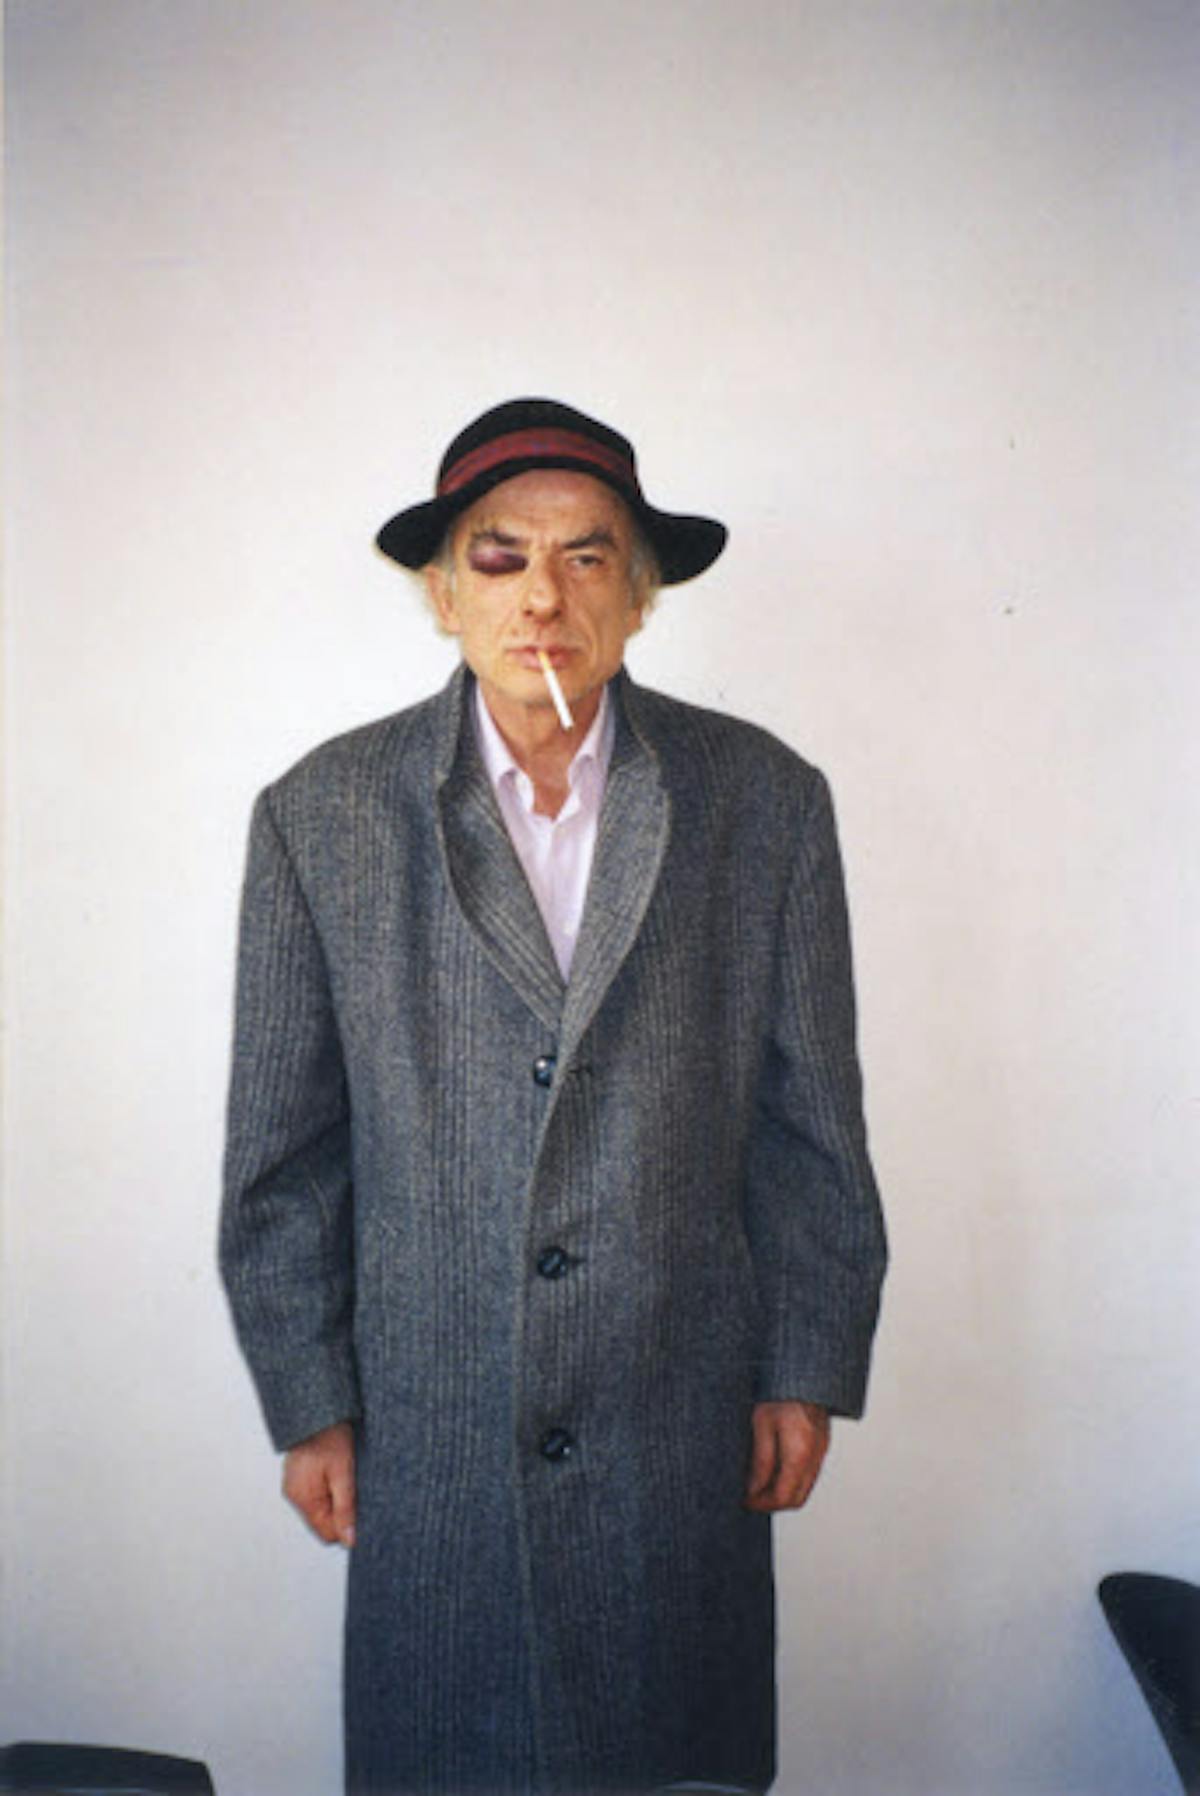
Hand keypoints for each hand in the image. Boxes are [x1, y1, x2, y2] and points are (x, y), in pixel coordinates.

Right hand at [282, 1420, 356, 1545]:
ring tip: (344, 1477)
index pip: (327, 1533)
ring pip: (321, 1508)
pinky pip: (316, 1494)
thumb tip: (349, 1539)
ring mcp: (295, 1485)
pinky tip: (336, 1473)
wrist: (319, 1413)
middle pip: (323, 1521)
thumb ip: (346, 1508)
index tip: (360, 1510)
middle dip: (341, 1511)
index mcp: (303, 1498)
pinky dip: (329, 1489)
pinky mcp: (299, 1477)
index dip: (346, 1526)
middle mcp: (294, 1495)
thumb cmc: (330, 1437)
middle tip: (353, 1488)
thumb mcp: (343, 1474)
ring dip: (336, 1499)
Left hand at [744, 1400, 829, 1511]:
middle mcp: (816, 1455)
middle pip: (797, 1498)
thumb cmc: (781, 1390)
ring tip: (759, 1482)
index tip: (745, 1500)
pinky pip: (809, 1472)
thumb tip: (753, 1489)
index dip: (761, 1504)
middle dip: (772, 1503)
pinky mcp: (822, 1442)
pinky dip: (792, 1478)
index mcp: (800, 1453)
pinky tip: (774, 1467)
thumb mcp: (761, 1424)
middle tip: (750, 1497)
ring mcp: (822, 1450)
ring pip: (805, 1487)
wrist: (805, 1369)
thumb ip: (760, 1461)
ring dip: (783, 1491)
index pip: (783, 1497)